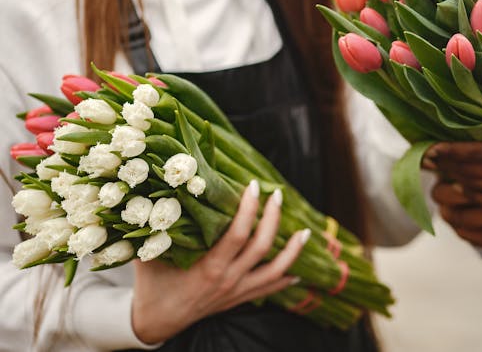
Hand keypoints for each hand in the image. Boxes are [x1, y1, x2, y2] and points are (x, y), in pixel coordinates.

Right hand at [131, 181, 308, 343]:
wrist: (154, 323)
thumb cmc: (152, 286)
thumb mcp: (149, 256)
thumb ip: (155, 229)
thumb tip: (158, 195)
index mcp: (208, 268)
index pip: (237, 234)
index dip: (249, 209)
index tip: (254, 186)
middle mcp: (228, 280)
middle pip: (262, 246)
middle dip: (273, 218)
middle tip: (278, 194)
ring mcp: (236, 291)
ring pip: (275, 271)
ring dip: (293, 251)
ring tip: (306, 232)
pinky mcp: (239, 299)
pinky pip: (269, 289)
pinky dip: (285, 279)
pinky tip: (298, 270)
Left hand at [426, 42, 481, 211]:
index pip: (476, 154)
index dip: (449, 153)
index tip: (428, 147)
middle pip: (470, 175)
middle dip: (445, 168)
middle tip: (422, 158)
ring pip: (479, 193)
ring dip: (457, 184)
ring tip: (438, 173)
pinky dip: (475, 199)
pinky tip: (465, 191)